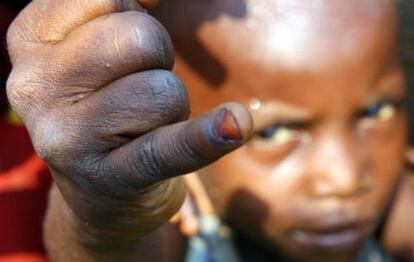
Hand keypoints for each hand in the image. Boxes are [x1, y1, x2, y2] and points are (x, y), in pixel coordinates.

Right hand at [6, 0, 251, 241]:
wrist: (100, 186)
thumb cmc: (107, 104)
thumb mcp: (97, 49)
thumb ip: (120, 13)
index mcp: (32, 40)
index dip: (137, 9)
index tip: (138, 23)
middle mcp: (36, 85)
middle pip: (141, 39)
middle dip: (156, 60)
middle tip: (137, 91)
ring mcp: (68, 137)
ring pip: (164, 90)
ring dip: (170, 106)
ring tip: (141, 125)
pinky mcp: (110, 176)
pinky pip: (167, 147)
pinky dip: (205, 137)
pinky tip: (234, 125)